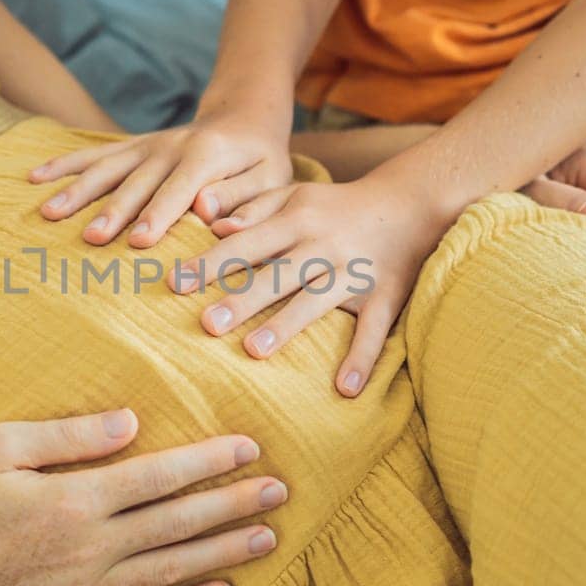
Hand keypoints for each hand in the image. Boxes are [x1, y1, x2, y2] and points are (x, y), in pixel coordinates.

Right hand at [0, 409, 286, 585]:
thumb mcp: (2, 445)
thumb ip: (71, 435)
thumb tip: (133, 422)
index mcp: (75, 500)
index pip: (159, 477)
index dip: (209, 461)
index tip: (248, 447)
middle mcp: (90, 549)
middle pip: (178, 523)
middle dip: (233, 504)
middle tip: (280, 489)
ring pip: (171, 570)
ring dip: (224, 552)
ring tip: (267, 536)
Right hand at [29, 104, 292, 248]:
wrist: (243, 117)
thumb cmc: (261, 161)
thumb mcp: (270, 177)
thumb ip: (244, 196)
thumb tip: (210, 211)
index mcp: (206, 156)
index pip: (179, 189)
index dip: (159, 215)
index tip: (138, 242)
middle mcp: (169, 147)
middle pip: (135, 182)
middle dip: (111, 210)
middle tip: (89, 238)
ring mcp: (145, 146)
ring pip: (106, 168)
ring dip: (76, 190)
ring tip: (47, 212)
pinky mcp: (131, 148)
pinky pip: (94, 155)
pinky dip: (64, 164)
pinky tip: (34, 177)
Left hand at [168, 172, 452, 399]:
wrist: (410, 202)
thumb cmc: (335, 207)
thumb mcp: (296, 197)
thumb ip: (254, 209)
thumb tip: (214, 227)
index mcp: (296, 220)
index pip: (246, 243)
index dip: (211, 263)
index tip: (175, 283)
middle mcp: (323, 245)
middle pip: (277, 274)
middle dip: (242, 298)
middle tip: (206, 324)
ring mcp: (355, 272)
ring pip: (317, 301)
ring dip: (286, 326)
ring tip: (253, 351)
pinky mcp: (386, 296)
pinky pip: (374, 330)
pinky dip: (362, 359)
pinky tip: (344, 389)